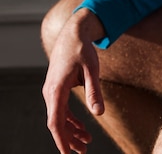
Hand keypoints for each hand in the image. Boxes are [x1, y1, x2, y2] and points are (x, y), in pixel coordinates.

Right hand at [42, 10, 104, 153]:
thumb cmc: (82, 49)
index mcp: (56, 88)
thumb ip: (94, 91)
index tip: (68, 153)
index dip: (62, 139)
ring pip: (58, 117)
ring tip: (86, 141)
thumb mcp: (92, 68)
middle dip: (69, 138)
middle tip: (84, 150)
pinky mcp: (57, 87)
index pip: (56, 121)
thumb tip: (99, 113)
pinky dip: (70, 119)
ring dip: (71, 130)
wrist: (74, 32)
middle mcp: (50, 91)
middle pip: (57, 122)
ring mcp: (52, 89)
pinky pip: (61, 108)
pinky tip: (82, 126)